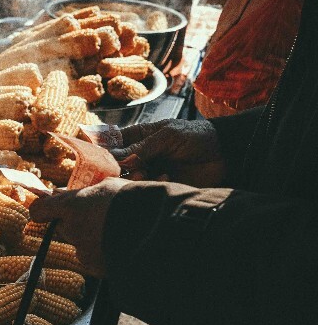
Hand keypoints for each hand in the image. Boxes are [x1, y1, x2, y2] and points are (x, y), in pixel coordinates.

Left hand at [29, 177, 128, 277]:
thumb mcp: (107, 187)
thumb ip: (83, 193)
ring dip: (91, 239)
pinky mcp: (95, 267)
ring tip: (116, 232)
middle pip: (63, 227)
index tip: (47, 211)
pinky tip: (120, 246)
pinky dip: (102, 254)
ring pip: (79, 244)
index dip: (42, 210)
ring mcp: (83, 251)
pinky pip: (92, 259)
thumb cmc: (134, 200)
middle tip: (97, 219)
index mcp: (72, 206)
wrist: (160, 229)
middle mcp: (72, 229)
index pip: (39, 210)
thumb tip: (61, 193)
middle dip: (75, 224)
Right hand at [111, 119, 225, 187]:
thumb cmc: (196, 136)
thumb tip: (115, 157)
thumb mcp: (167, 136)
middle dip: (118, 168)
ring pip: (128, 179)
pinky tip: (166, 177)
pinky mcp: (160, 185)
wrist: (224, 153)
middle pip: (116, 165)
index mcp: (137, 137)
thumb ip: (142, 148)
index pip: (111, 144)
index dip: (104, 151)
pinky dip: (152, 184)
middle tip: (129, 168)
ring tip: (146, 174)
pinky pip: (146, 188)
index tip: (101, 159)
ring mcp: (149, 170)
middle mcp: (139, 155)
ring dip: (135, 178)